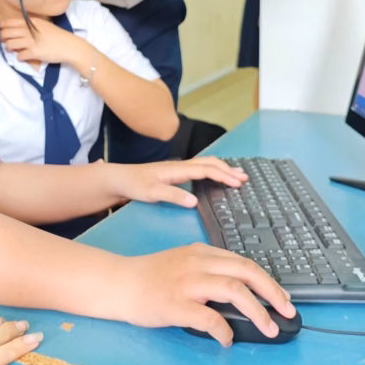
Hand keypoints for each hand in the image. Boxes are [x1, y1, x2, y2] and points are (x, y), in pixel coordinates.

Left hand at [0, 16, 89, 68]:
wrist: (70, 46)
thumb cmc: (58, 36)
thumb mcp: (44, 26)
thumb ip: (31, 26)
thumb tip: (18, 31)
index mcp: (32, 22)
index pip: (11, 22)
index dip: (3, 26)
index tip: (1, 30)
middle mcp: (30, 30)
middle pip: (7, 32)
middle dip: (2, 37)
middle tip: (3, 41)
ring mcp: (32, 41)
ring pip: (10, 44)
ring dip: (9, 48)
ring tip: (11, 49)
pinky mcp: (34, 53)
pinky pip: (19, 56)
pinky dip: (19, 57)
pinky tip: (22, 57)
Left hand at [107, 157, 247, 207]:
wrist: (119, 178)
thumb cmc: (134, 185)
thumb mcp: (152, 193)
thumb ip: (173, 196)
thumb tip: (195, 201)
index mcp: (178, 169)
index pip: (206, 170)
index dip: (223, 175)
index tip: (237, 183)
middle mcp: (180, 165)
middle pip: (210, 163)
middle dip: (228, 170)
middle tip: (245, 179)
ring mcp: (178, 167)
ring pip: (206, 163)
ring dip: (223, 168)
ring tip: (238, 175)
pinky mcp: (176, 172)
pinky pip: (200, 168)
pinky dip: (213, 169)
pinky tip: (217, 175)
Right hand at [114, 243, 295, 346]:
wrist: (118, 283)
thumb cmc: (150, 276)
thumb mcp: (183, 263)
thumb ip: (208, 272)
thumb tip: (239, 294)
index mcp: (201, 252)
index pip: (243, 262)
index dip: (267, 281)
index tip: (281, 298)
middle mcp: (197, 263)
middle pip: (245, 272)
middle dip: (272, 293)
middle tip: (287, 312)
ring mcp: (186, 283)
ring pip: (233, 291)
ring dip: (257, 311)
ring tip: (269, 328)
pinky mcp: (175, 304)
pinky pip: (209, 318)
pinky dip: (224, 331)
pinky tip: (226, 340)